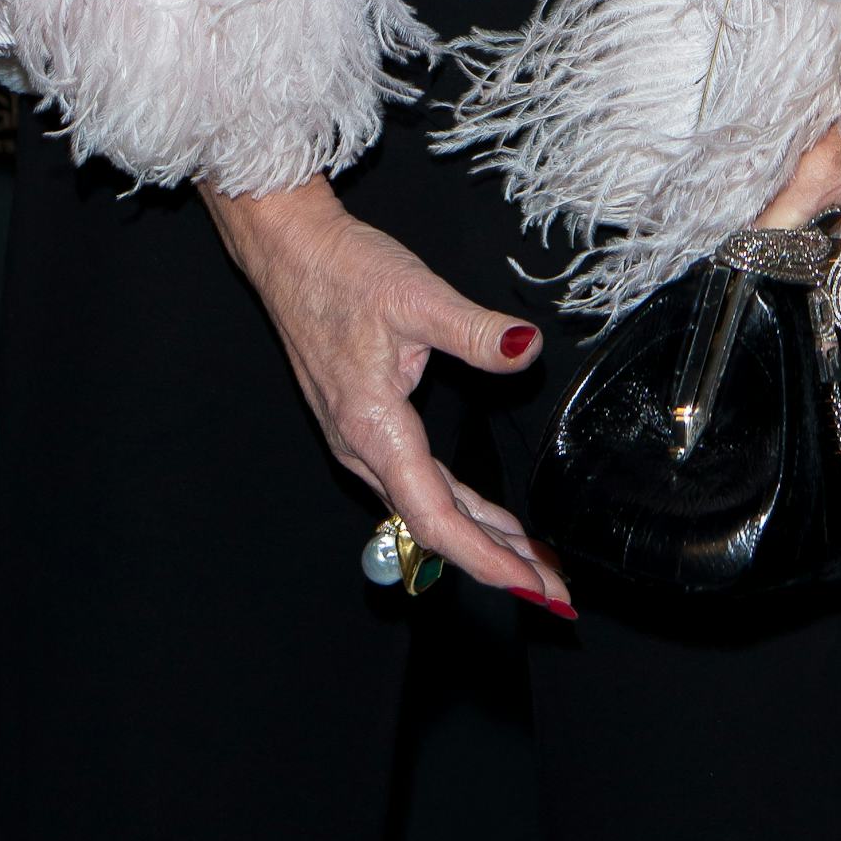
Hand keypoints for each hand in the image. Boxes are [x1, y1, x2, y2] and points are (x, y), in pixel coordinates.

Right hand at [201, 176, 574, 611]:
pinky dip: (454, 507)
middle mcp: (361, 447)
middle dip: (493, 560)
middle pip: (432, 527)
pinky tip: (484, 514)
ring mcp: (358, 440)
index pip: (434, 517)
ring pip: (423, 508)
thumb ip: (475, 330)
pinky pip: (413, 485)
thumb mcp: (417, 295)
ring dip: (476, 537)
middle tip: (550, 588)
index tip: (528, 581)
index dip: (484, 556)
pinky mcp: (362, 426)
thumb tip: (525, 348)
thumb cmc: (343, 271)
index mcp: (373, 427)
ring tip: (528, 559)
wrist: (290, 252)